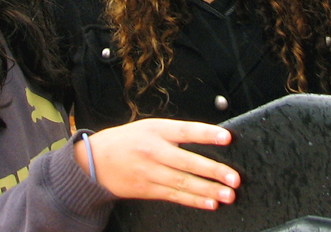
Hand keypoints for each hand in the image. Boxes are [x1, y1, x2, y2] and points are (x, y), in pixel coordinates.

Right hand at [74, 118, 240, 210]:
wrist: (96, 160)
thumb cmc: (127, 140)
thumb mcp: (150, 127)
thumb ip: (175, 133)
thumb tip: (207, 140)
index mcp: (156, 130)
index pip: (185, 130)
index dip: (207, 133)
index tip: (226, 137)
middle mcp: (153, 150)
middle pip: (187, 161)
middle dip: (213, 171)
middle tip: (233, 178)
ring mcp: (150, 172)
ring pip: (183, 183)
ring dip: (208, 190)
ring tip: (228, 194)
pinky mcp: (147, 189)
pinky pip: (174, 196)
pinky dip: (193, 201)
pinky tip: (209, 203)